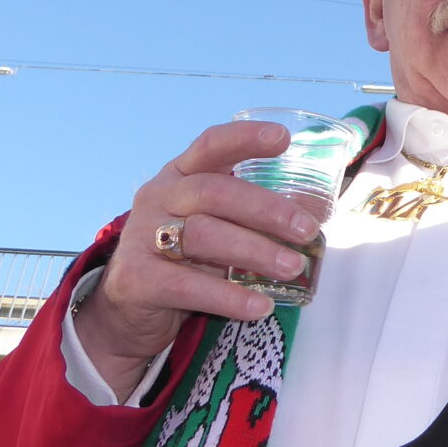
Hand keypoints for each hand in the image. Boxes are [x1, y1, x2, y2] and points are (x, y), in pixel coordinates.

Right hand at [73, 121, 322, 394]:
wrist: (129, 309)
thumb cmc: (186, 259)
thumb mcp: (218, 228)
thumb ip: (256, 216)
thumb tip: (318, 209)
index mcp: (180, 176)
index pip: (210, 146)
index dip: (245, 138)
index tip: (284, 138)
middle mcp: (158, 198)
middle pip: (214, 192)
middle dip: (266, 209)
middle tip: (307, 230)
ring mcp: (142, 236)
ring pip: (203, 236)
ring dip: (255, 251)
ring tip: (293, 269)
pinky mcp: (136, 278)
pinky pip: (187, 286)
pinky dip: (228, 297)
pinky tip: (260, 307)